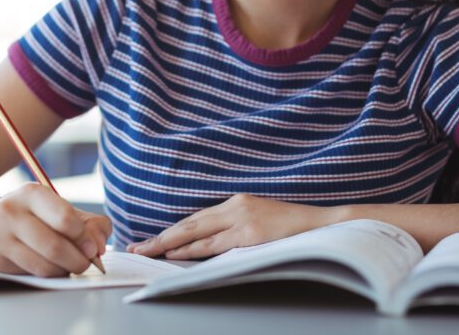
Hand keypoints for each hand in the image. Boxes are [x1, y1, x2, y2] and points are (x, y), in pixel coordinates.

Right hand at [0, 182, 111, 276]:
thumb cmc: (29, 216)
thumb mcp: (55, 208)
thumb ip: (88, 223)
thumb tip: (99, 246)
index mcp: (31, 193)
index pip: (65, 219)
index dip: (85, 238)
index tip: (94, 249)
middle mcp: (11, 211)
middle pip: (56, 246)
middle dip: (79, 260)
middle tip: (87, 263)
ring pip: (44, 266)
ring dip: (65, 271)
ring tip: (68, 265)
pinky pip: (32, 274)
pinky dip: (48, 275)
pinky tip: (48, 266)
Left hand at [126, 194, 339, 259]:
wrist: (323, 223)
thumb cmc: (293, 227)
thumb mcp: (260, 221)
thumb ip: (236, 228)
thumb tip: (211, 243)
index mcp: (236, 202)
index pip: (196, 219)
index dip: (171, 231)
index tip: (150, 241)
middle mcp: (235, 207)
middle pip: (188, 224)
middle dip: (159, 238)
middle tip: (135, 248)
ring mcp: (242, 219)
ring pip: (196, 233)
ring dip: (167, 244)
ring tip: (145, 253)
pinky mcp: (250, 233)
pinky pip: (214, 244)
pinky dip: (192, 250)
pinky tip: (175, 255)